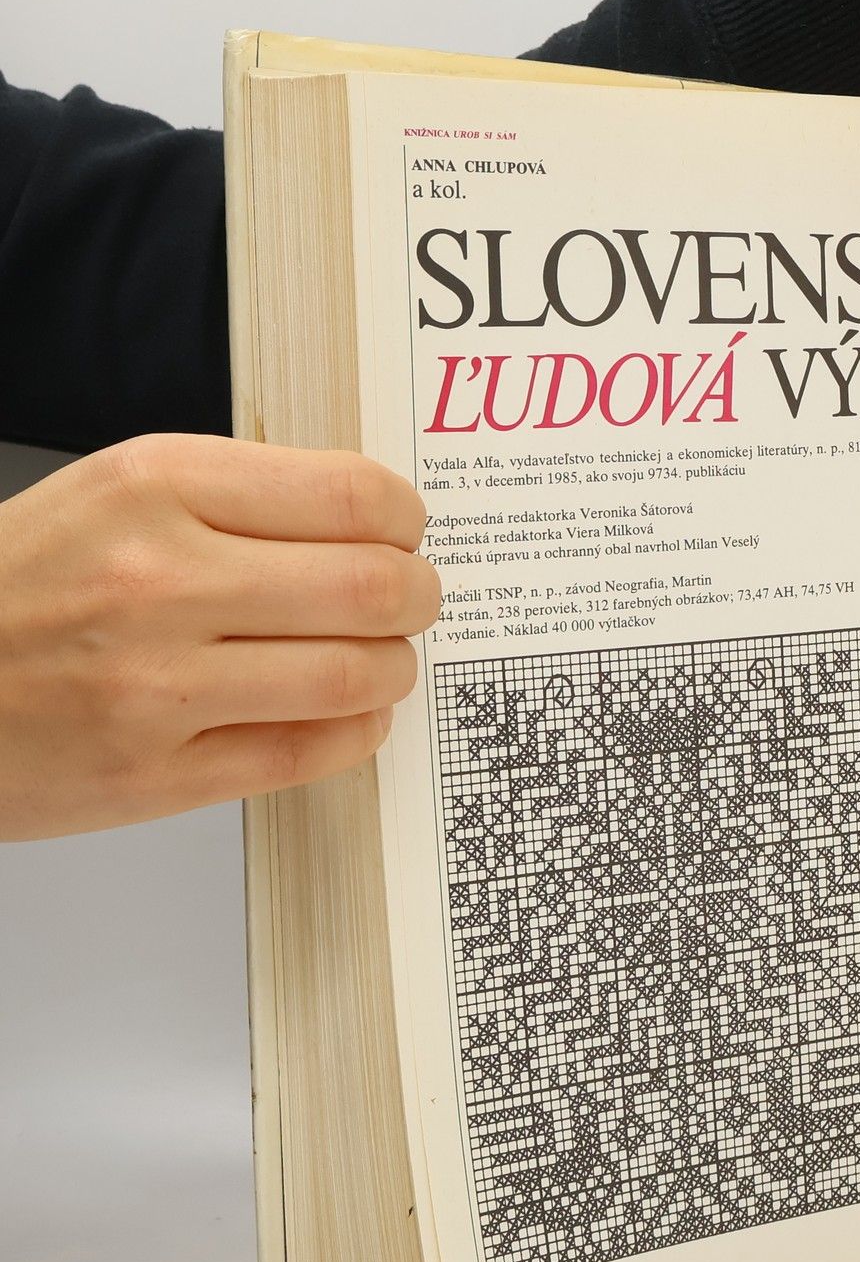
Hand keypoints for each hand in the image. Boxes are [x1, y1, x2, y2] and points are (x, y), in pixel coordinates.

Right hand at [0, 435, 439, 840]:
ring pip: (356, 675)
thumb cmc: (18, 587)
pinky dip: (355, 731)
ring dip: (394, 669)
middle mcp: (160, 579)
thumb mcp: (114, 497)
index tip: (404, 533)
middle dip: (418, 597)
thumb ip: (239, 501)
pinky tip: (347, 713)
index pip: (352, 495)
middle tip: (412, 600)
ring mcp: (159, 685)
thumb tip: (372, 524)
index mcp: (154, 487)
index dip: (404, 520)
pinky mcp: (157, 774)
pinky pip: (310, 752)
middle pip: (373, 587)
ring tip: (379, 659)